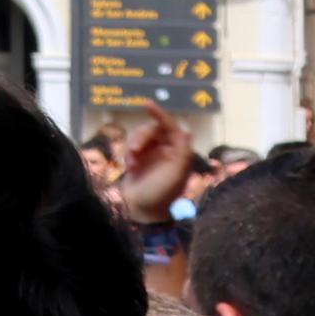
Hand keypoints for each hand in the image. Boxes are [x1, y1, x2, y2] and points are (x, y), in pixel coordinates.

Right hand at [113, 103, 192, 224]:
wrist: (142, 211)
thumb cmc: (161, 193)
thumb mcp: (175, 173)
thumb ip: (182, 151)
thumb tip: (187, 131)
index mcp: (179, 153)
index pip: (170, 127)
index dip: (159, 114)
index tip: (146, 104)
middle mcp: (166, 151)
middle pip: (152, 130)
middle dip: (141, 137)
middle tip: (134, 150)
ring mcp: (151, 156)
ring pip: (140, 137)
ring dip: (133, 145)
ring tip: (131, 162)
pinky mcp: (138, 160)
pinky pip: (131, 147)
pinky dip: (128, 154)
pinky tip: (129, 167)